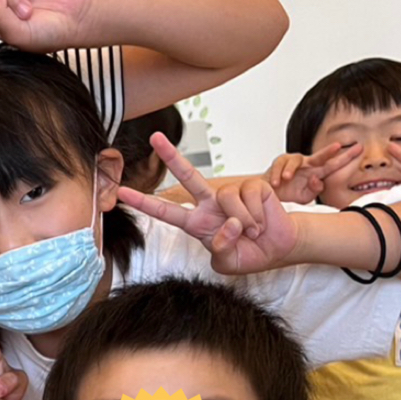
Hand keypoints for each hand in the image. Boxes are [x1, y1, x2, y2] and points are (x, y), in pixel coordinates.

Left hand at [117, 133, 299, 274]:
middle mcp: (209, 203)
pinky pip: (248, 197)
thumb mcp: (227, 262)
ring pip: (226, 198)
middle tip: (154, 137)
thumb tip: (226, 226)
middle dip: (171, 155)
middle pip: (187, 176)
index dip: (144, 203)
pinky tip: (261, 221)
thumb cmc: (249, 254)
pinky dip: (256, 216)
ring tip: (251, 232)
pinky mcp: (252, 186)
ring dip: (242, 222)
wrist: (278, 248)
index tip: (122, 193)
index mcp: (196, 222)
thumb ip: (220, 248)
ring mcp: (230, 193)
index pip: (166, 211)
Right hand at [266, 142, 363, 202]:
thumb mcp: (304, 197)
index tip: (360, 149)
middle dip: (329, 151)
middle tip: (338, 146)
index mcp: (317, 172)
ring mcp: (293, 162)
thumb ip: (315, 190)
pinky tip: (276, 183)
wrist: (270, 196)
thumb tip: (317, 180)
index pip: (333, 165)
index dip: (346, 157)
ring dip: (290, 170)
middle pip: (319, 156)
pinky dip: (277, 174)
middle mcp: (308, 165)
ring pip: (295, 160)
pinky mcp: (279, 163)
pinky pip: (280, 165)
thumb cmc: (288, 195)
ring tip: (287, 179)